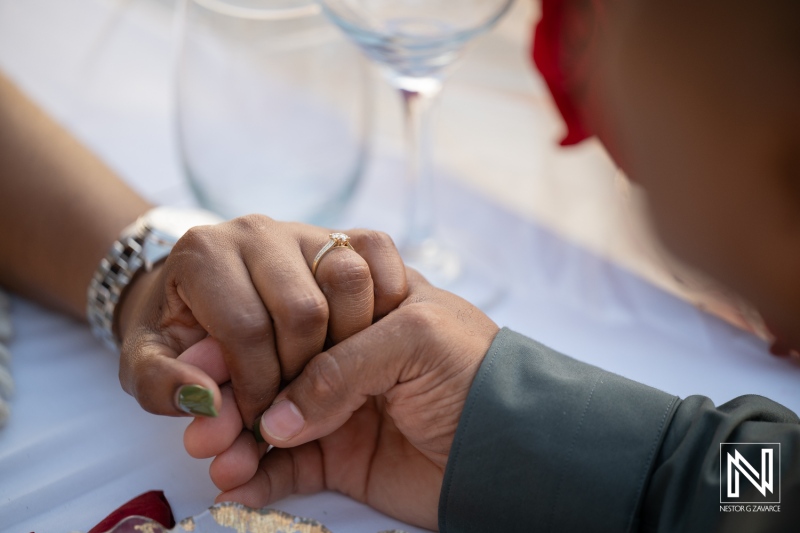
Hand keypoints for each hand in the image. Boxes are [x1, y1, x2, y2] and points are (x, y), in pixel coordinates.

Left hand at [115, 215, 406, 429]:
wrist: (201, 296)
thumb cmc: (177, 336)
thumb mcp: (148, 365)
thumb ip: (160, 386)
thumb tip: (204, 400)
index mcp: (205, 251)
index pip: (245, 329)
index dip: (256, 389)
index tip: (258, 425)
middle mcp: (258, 230)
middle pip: (303, 310)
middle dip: (301, 374)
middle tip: (291, 410)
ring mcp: (306, 229)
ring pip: (347, 283)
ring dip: (345, 343)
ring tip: (318, 379)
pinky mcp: (347, 235)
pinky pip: (379, 260)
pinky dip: (381, 302)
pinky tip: (356, 344)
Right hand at [211, 269, 498, 530]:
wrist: (517, 454)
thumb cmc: (477, 374)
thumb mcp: (413, 340)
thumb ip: (340, 367)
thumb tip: (277, 417)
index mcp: (370, 306)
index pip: (296, 306)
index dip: (254, 328)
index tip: (211, 350)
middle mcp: (349, 352)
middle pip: (273, 363)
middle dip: (234, 384)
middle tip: (202, 407)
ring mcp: (342, 406)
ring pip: (272, 416)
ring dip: (236, 432)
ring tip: (208, 449)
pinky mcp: (340, 458)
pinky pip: (287, 466)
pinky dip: (257, 474)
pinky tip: (231, 479)